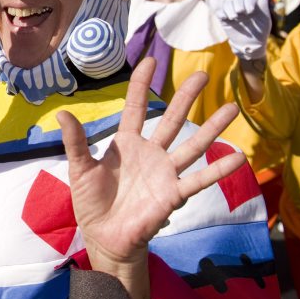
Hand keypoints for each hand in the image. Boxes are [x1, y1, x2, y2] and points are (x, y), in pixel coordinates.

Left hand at [57, 57, 244, 274]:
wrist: (104, 238)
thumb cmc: (91, 203)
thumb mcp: (80, 169)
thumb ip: (75, 142)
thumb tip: (61, 113)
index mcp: (126, 144)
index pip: (136, 107)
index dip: (142, 85)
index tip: (150, 60)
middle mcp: (150, 153)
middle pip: (172, 119)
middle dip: (187, 97)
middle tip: (204, 74)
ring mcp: (165, 173)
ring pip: (192, 145)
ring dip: (212, 128)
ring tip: (231, 108)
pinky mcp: (173, 194)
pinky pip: (199, 180)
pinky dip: (218, 170)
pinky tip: (238, 156)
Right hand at [203, 0, 270, 59]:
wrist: (250, 45)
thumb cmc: (261, 32)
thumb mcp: (265, 19)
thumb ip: (263, 5)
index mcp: (252, 5)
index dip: (248, 2)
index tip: (250, 11)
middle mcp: (242, 7)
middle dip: (237, 4)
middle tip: (239, 14)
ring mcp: (233, 12)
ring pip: (227, 4)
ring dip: (229, 9)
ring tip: (233, 18)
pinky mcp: (225, 19)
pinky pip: (219, 12)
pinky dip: (221, 13)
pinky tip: (225, 18)